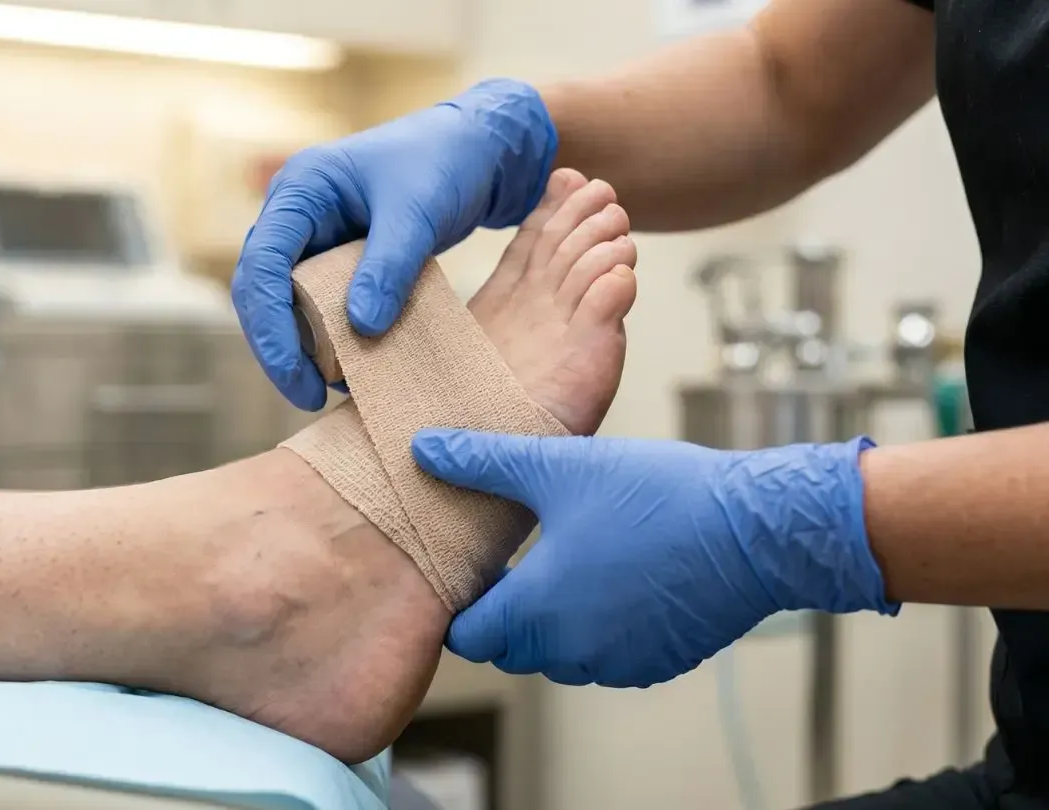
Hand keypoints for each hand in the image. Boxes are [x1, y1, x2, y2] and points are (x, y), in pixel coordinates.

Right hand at [232, 79, 558, 410]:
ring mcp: (315, 238)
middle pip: (262, 292)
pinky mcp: (340, 260)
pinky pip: (323, 305)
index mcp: (300, 189)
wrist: (482, 150)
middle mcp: (296, 215)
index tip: (296, 376)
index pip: (260, 264)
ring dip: (306, 347)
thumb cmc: (446, 162)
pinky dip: (334, 337)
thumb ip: (388, 267)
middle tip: (309, 397)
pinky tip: (359, 368)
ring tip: (338, 389)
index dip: (269, 326)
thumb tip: (360, 328)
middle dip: (280, 348)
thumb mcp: (418, 213)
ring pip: (289, 304)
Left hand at [411, 430, 896, 687]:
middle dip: (503, 613)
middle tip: (518, 559)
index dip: (462, 605)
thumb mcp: (556, 465)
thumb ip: (481, 462)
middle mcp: (571, 651)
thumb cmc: (657, 495)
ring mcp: (617, 664)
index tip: (475, 568)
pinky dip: (600, 628)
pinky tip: (617, 575)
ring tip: (570, 559)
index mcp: (536, 611)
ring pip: (557, 656)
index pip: (466, 638)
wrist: (757, 529)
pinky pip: (606, 657)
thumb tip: (423, 448)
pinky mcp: (657, 664)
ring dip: (552, 623)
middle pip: (508, 649)